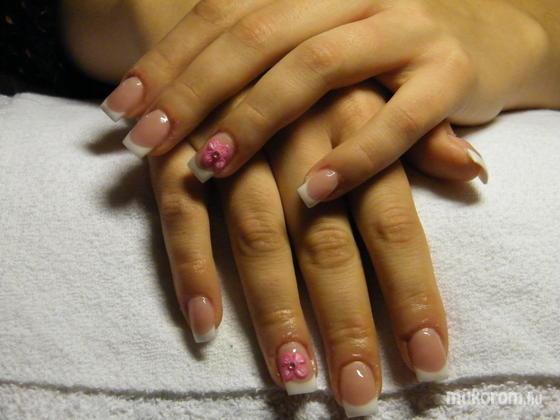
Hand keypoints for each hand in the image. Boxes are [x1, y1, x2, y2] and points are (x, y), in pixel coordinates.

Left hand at [103, 0, 555, 203]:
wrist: (484, 33)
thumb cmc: (377, 54)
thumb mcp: (315, 47)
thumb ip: (255, 68)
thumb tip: (163, 108)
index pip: (221, 11)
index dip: (168, 60)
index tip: (121, 111)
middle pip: (254, 34)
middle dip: (192, 91)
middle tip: (143, 143)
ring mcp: (405, 28)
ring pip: (316, 66)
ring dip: (255, 119)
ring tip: (206, 167)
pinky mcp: (454, 73)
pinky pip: (401, 119)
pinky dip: (356, 156)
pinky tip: (310, 194)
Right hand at [150, 82, 457, 416]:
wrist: (238, 14)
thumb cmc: (319, 65)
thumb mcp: (375, 84)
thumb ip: (417, 135)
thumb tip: (473, 172)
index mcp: (356, 119)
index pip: (393, 222)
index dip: (411, 293)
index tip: (426, 358)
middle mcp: (299, 134)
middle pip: (326, 241)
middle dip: (345, 320)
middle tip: (359, 392)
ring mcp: (233, 141)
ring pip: (256, 233)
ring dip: (273, 308)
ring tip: (295, 375)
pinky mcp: (177, 145)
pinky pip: (180, 210)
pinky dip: (190, 265)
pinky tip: (205, 321)